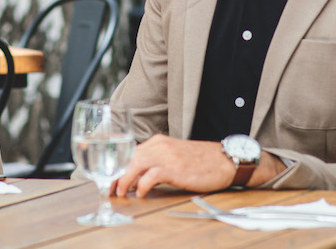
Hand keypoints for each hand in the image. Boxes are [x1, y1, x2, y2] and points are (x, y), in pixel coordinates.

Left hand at [111, 135, 236, 197]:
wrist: (225, 161)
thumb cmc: (201, 162)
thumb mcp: (174, 157)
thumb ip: (156, 162)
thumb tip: (137, 178)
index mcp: (158, 141)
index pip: (130, 153)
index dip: (118, 167)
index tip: (111, 181)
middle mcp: (159, 145)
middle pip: (129, 158)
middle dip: (116, 175)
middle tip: (110, 190)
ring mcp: (166, 155)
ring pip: (135, 164)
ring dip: (124, 180)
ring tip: (120, 193)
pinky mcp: (174, 168)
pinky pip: (150, 176)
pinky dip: (141, 186)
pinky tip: (140, 194)